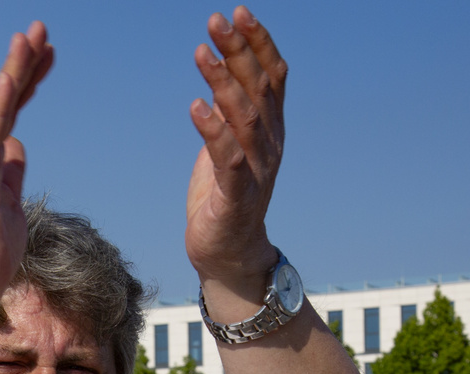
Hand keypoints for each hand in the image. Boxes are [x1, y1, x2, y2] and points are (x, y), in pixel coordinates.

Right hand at [0, 22, 52, 306]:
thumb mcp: (10, 201)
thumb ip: (10, 170)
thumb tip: (17, 144)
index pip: (7, 109)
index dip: (26, 79)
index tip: (46, 52)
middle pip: (0, 98)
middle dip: (21, 62)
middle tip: (41, 29)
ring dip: (11, 71)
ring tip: (29, 39)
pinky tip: (8, 80)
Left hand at [185, 7, 285, 297]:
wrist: (229, 253)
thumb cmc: (225, 195)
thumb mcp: (228, 142)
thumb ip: (229, 107)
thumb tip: (219, 62)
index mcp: (270, 129)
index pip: (273, 76)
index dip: (259, 43)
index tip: (240, 12)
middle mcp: (270, 145)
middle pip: (260, 89)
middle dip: (240, 51)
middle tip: (217, 20)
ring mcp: (257, 171)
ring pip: (245, 119)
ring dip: (224, 83)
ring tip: (202, 53)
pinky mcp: (236, 196)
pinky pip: (228, 159)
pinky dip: (213, 131)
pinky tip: (195, 107)